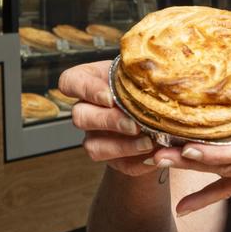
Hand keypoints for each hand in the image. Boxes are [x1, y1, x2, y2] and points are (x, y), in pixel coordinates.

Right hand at [59, 60, 155, 176]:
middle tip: (134, 125)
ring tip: (149, 143)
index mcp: (87, 82)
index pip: (70, 82)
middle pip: (80, 117)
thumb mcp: (141, 70)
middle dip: (108, 122)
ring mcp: (95, 136)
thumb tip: (159, 67)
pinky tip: (156, 156)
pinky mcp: (112, 158)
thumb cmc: (146, 81)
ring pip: (95, 147)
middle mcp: (86, 110)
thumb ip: (141, 68)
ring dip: (122, 147)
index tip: (109, 97)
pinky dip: (138, 162)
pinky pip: (119, 164)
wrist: (160, 109)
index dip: (86, 90)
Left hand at [147, 83, 230, 214]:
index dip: (212, 150)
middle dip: (187, 158)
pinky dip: (204, 199)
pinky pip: (229, 189)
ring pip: (220, 172)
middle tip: (156, 151)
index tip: (188, 145)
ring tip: (157, 161)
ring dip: (188, 169)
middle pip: (222, 161)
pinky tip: (183, 208)